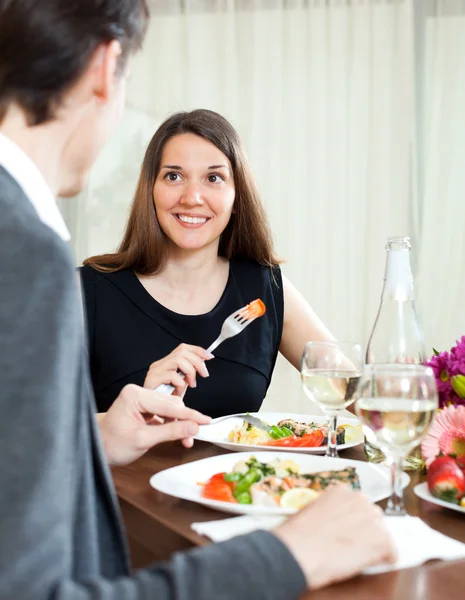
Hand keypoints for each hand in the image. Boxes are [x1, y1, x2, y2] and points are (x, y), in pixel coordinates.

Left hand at [99, 384, 210, 465]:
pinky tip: (178, 435)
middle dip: (184, 422)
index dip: (189, 415)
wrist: (97, 448)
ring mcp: (142, 399)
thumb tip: (193, 427)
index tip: (205, 421)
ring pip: (171, 409)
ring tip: (185, 440)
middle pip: (172, 405)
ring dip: (179, 424)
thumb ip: (170, 432)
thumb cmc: (112, 444)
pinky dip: (172, 425)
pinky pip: (165, 413)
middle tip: (192, 438)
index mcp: (135, 395)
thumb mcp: (143, 440)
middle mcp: (139, 392)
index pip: (169, 405)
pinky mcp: (144, 407)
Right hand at [144, 344, 213, 394]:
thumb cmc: (166, 401)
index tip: (209, 356)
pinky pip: (172, 375)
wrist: (152, 415)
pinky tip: (179, 392)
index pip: (182, 348)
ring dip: (190, 372)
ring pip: (178, 360)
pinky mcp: (152, 379)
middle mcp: (159, 364)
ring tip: (192, 384)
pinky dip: (180, 384)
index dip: (197, 350)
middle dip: (197, 361)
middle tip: (204, 374)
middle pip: (182, 351)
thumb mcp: (182, 384)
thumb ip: (189, 372)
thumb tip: (203, 362)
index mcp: (165, 363)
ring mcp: (154, 371)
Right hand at [273, 486, 394, 588]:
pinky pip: (391, 553)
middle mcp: (360, 499)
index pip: (357, 505)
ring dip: (373, 545)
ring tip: (356, 556)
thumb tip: (336, 524)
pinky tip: (367, 564)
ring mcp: (373, 518)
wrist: (300, 549)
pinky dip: (383, 561)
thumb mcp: (312, 511)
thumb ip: (329, 511)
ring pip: (382, 534)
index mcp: (342, 491)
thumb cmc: (298, 534)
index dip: (353, 521)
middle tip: (351, 545)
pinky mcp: (382, 540)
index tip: (348, 531)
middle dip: (365, 531)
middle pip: (372, 517)